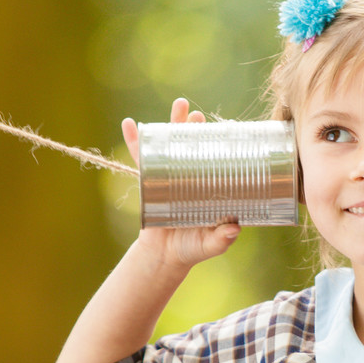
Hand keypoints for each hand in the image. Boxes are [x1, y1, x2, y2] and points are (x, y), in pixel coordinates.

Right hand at [122, 98, 240, 270]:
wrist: (164, 257)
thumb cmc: (192, 248)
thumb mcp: (211, 244)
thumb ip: (222, 239)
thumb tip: (233, 229)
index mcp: (207, 186)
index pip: (213, 158)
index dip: (216, 143)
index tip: (221, 129)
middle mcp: (188, 175)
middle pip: (190, 145)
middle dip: (193, 127)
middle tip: (196, 115)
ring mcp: (167, 176)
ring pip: (167, 145)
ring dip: (169, 124)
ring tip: (178, 105)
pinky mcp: (147, 181)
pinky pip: (140, 159)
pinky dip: (134, 141)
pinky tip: (130, 124)